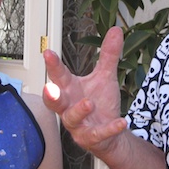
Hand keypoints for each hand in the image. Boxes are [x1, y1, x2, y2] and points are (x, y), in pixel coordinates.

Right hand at [42, 26, 127, 156]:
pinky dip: (109, 129)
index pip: (58, 76)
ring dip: (78, 111)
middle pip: (54, 102)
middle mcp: (69, 107)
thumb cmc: (100, 104)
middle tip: (51, 87)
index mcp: (70, 90)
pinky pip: (97, 135)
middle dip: (51, 95)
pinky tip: (120, 122)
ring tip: (89, 103)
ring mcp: (78, 125)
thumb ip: (108, 55)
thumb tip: (116, 30)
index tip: (48, 52)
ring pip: (71, 119)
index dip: (52, 65)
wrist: (111, 134)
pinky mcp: (90, 138)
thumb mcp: (105, 77)